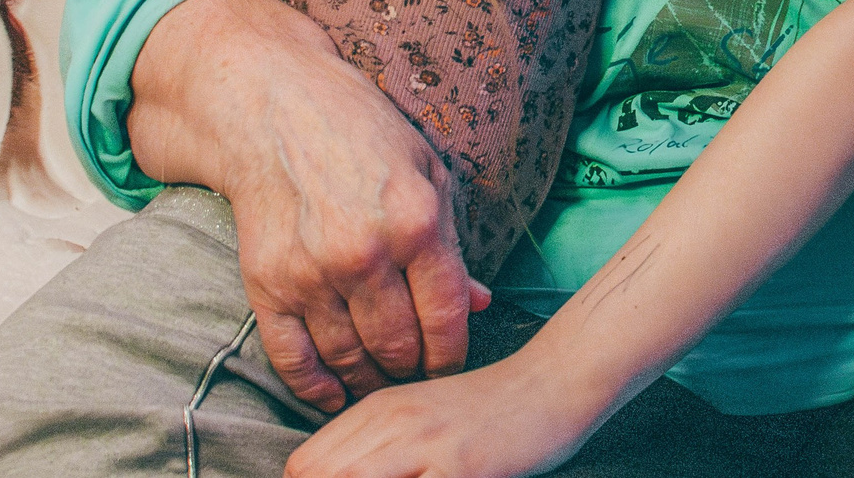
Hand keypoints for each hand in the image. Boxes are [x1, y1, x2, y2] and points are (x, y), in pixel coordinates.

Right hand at [128, 0, 489, 409]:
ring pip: (350, 358)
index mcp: (415, 223)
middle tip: (417, 375)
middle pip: (398, 347)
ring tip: (382, 381)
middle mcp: (365, 254)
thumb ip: (451, 244)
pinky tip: (335, 394)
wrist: (274, 109)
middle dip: (413, 370)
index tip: (451, 365)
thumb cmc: (362, 135)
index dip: (453, 354)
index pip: (446, 318)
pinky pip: (293, 358)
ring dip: (370, 381)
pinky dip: (315, 388)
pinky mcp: (267, 284)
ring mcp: (311, 273)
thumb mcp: (426, 172)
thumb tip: (480, 305)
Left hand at [284, 352, 605, 477]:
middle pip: (317, 476)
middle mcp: (392, 421)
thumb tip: (330, 473)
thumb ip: (375, 443)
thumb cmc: (486, 410)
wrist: (550, 385)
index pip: (304, 465)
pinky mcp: (458, 468)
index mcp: (376, 409)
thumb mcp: (419, 415)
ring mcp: (424, 444)